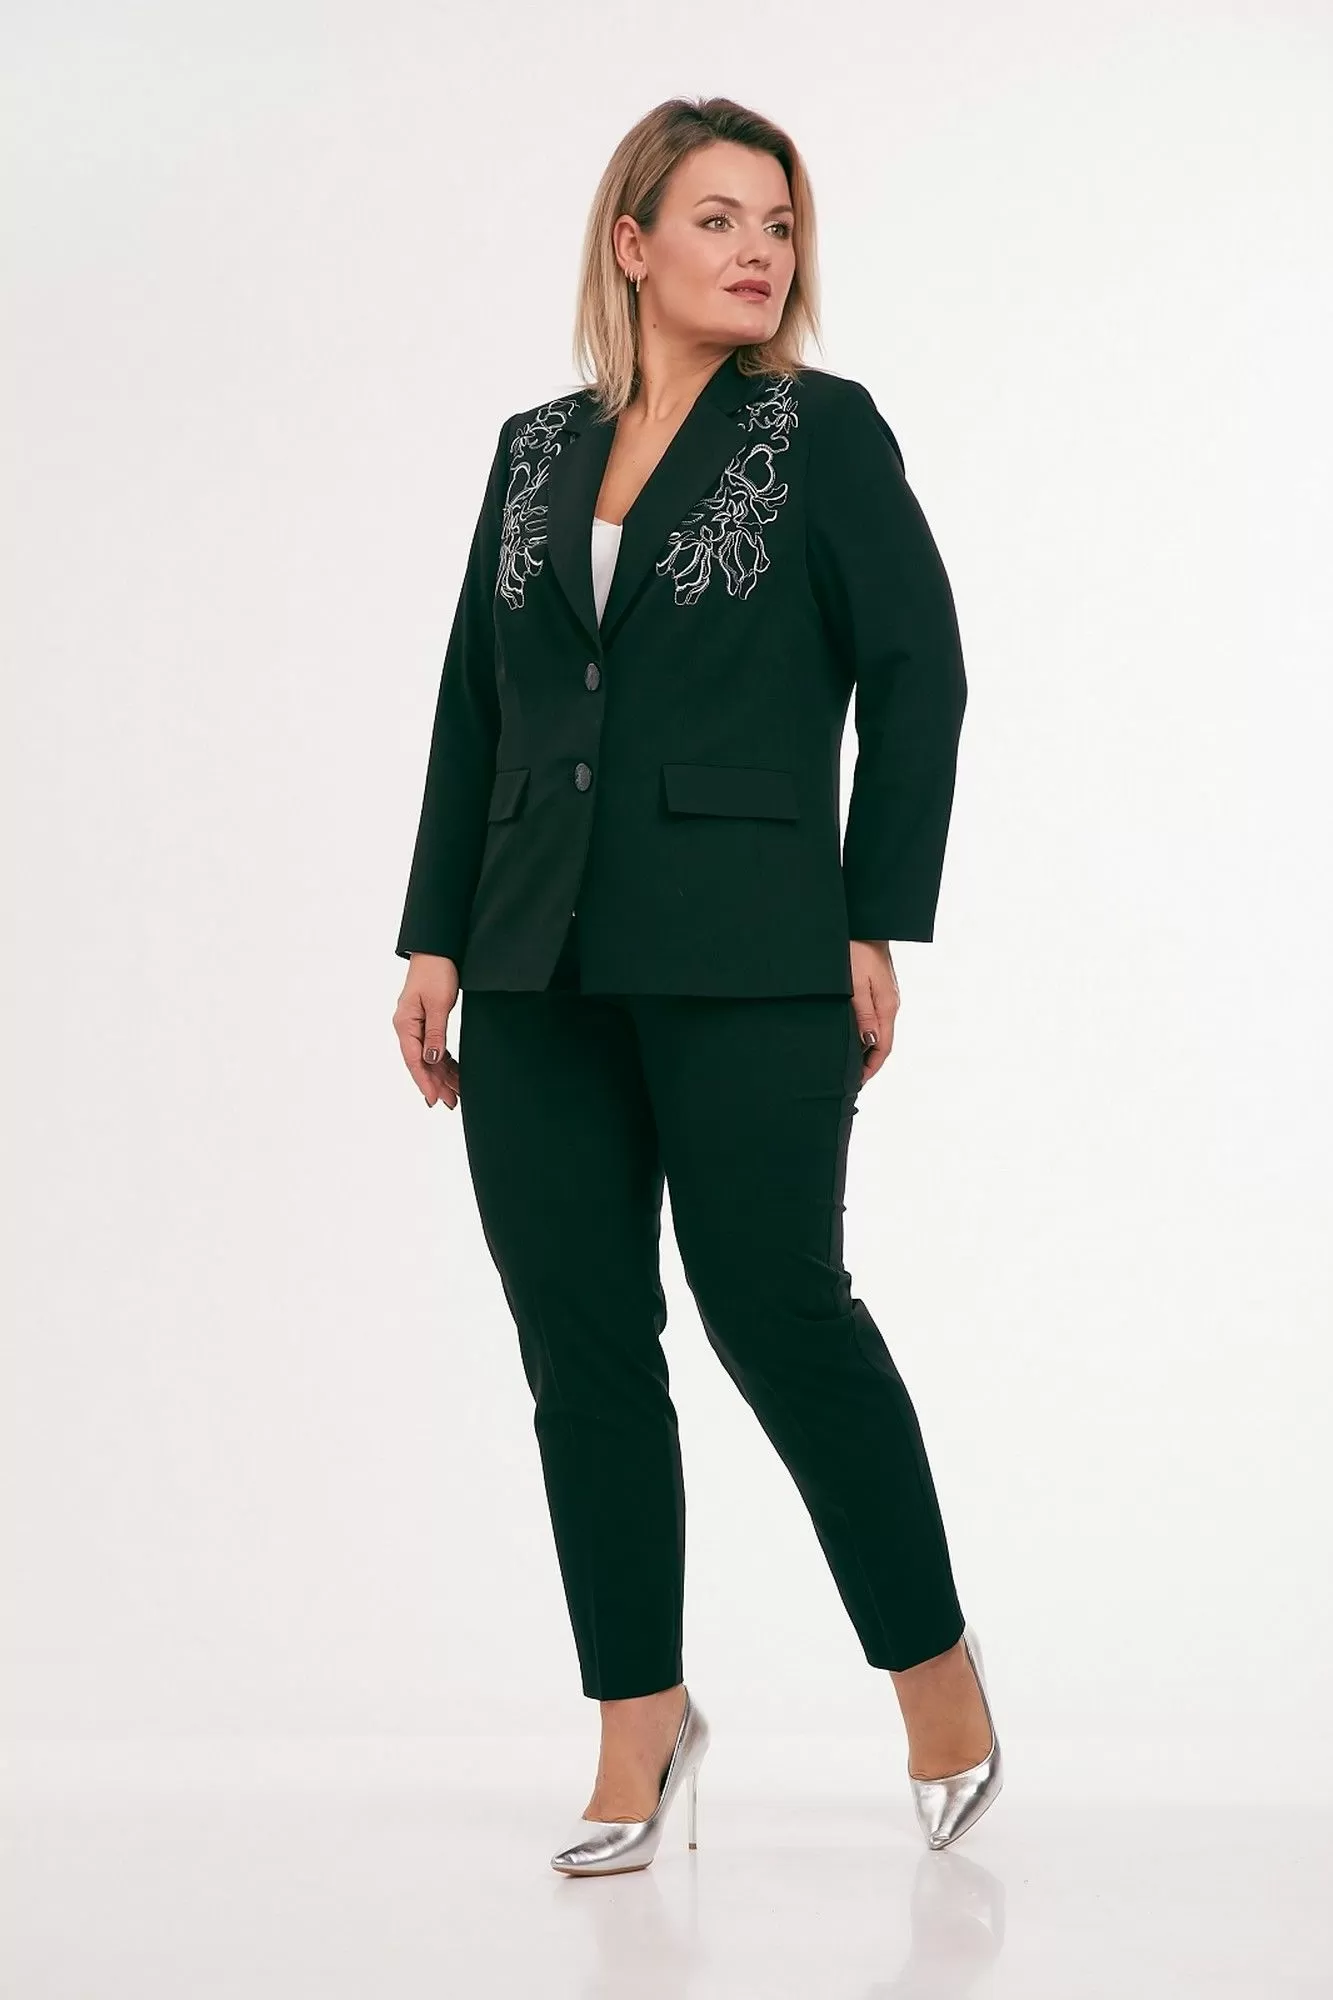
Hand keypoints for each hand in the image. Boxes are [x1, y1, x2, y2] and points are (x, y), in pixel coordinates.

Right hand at [393, 954, 461, 1108]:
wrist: (437, 949)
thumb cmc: (436, 971)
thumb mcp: (438, 1004)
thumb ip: (435, 1033)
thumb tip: (431, 1059)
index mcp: (405, 1023)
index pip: (414, 1060)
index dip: (425, 1081)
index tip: (434, 1099)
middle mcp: (407, 1027)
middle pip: (421, 1062)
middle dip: (436, 1083)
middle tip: (451, 1103)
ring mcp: (415, 1024)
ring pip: (428, 1057)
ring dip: (442, 1075)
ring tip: (456, 1094)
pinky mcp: (426, 1020)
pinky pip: (434, 1046)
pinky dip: (444, 1061)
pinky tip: (454, 1073)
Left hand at [849, 938, 899, 1084]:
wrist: (866, 922)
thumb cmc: (855, 950)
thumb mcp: (854, 984)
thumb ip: (862, 1014)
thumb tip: (869, 1043)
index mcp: (886, 1007)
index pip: (883, 1048)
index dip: (870, 1069)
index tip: (856, 1083)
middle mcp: (891, 1004)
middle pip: (883, 1042)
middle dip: (869, 1063)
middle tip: (850, 1078)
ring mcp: (887, 996)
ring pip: (879, 1031)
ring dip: (867, 1048)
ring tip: (849, 1061)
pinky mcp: (881, 988)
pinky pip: (876, 1018)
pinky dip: (866, 1032)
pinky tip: (853, 1035)